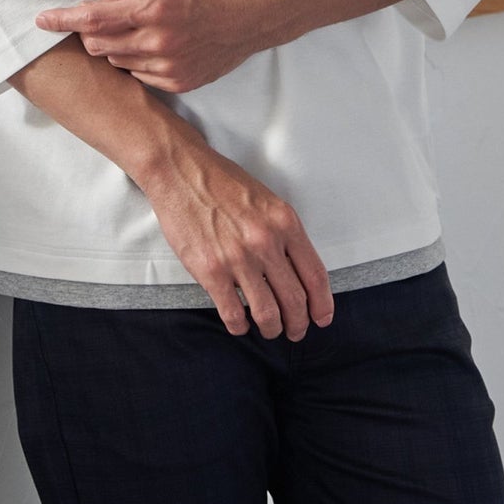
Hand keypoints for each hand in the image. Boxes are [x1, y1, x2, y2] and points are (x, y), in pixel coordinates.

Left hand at [35, 0, 280, 92]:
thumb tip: (99, 7)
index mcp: (152, 9)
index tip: (41, 20)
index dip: (62, 20)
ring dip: (114, 50)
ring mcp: (169, 67)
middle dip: (90, 36)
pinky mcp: (180, 83)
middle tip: (95, 24)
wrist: (253, 15)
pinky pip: (141, 78)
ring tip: (134, 33)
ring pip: (118, 64)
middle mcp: (157, 42)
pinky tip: (152, 49)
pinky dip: (137, 64)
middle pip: (99, 47)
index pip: (93, 19)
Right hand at [140, 135, 334, 339]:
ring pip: (267, 313)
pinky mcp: (211, 271)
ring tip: (269, 330)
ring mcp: (238, 258)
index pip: (315, 275)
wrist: (180, 171)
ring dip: (271, 329)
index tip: (322, 318)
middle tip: (296, 331)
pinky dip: (240, 326)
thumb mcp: (267, 200)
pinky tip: (239, 324)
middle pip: (295, 300)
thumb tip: (297, 270)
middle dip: (299, 324)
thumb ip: (284, 233)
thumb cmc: (222, 182)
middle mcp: (265, 242)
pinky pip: (233, 313)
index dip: (323, 304)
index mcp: (285, 222)